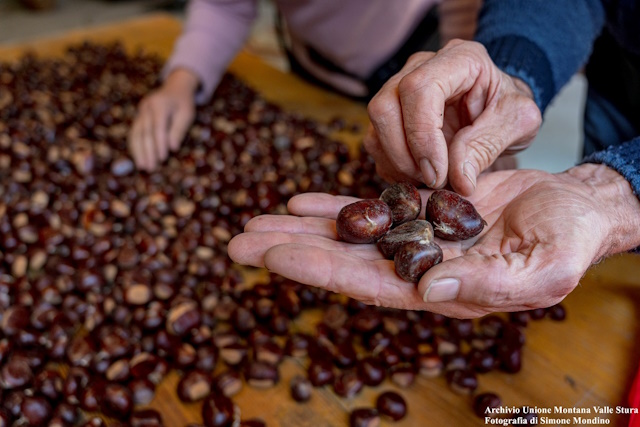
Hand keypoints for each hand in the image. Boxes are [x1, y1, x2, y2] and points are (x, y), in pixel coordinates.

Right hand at [128, 69, 197, 170]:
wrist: (174, 88)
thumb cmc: (183, 103)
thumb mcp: (187, 114)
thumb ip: (179, 130)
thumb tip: (173, 148)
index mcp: (160, 104)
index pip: (159, 127)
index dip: (160, 144)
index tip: (163, 159)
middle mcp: (147, 107)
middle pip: (145, 132)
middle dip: (147, 152)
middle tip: (150, 168)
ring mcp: (140, 111)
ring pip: (136, 133)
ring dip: (138, 151)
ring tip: (142, 167)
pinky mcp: (138, 116)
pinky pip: (134, 132)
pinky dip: (135, 146)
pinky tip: (138, 158)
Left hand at [228, 164, 639, 317]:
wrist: (575, 212)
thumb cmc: (566, 244)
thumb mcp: (538, 269)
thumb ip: (484, 285)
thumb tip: (426, 290)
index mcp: (439, 291)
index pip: (365, 283)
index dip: (317, 268)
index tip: (271, 255)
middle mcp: (416, 269)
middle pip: (341, 260)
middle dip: (289, 250)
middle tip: (237, 243)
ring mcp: (414, 240)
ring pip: (346, 234)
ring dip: (299, 227)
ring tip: (255, 222)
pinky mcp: (419, 212)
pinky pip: (369, 208)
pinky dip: (334, 206)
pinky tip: (301, 202)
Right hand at [365, 39, 540, 195]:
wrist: (498, 109)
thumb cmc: (508, 108)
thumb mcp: (518, 123)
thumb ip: (488, 146)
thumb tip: (459, 179)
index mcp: (459, 58)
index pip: (419, 89)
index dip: (422, 135)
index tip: (439, 173)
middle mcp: (420, 67)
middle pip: (385, 107)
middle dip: (404, 154)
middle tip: (433, 180)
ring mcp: (398, 88)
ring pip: (375, 127)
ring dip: (397, 163)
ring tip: (430, 179)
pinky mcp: (390, 114)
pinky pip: (375, 143)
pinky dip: (393, 167)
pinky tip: (419, 175)